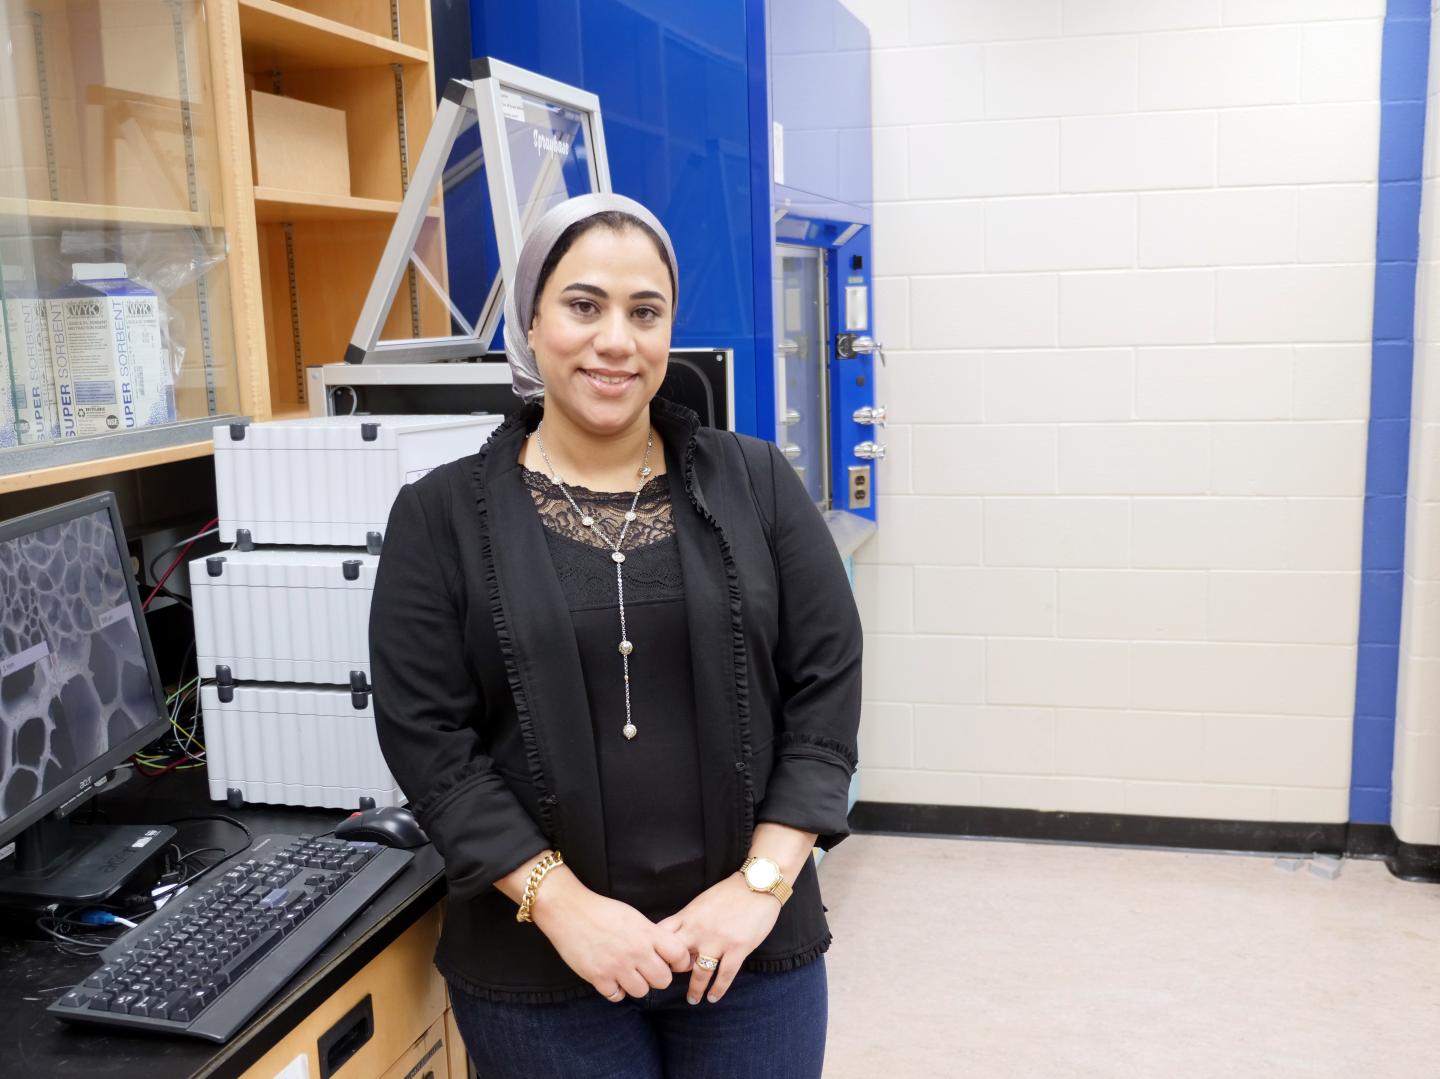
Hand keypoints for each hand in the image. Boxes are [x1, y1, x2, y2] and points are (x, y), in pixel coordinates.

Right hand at [531, 868, 690, 999]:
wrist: (569, 910)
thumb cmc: (602, 911)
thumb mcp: (634, 917)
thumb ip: (651, 935)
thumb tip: (666, 954)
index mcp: (647, 932)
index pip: (679, 955)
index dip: (679, 961)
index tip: (671, 961)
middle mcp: (635, 951)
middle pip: (664, 980)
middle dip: (658, 977)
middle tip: (648, 969)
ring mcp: (617, 966)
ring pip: (642, 991)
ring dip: (637, 985)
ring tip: (627, 973)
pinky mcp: (598, 977)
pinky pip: (617, 996)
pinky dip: (616, 990)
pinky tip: (611, 978)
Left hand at [658, 873, 782, 1004]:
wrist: (757, 884)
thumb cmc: (729, 892)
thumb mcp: (701, 901)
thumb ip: (688, 920)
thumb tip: (679, 938)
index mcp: (688, 916)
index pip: (662, 936)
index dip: (656, 951)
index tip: (656, 963)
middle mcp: (699, 930)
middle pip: (676, 958)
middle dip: (672, 973)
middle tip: (672, 985)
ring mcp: (718, 940)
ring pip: (700, 973)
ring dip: (695, 990)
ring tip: (693, 999)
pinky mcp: (738, 948)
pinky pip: (724, 976)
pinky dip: (717, 990)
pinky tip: (713, 997)